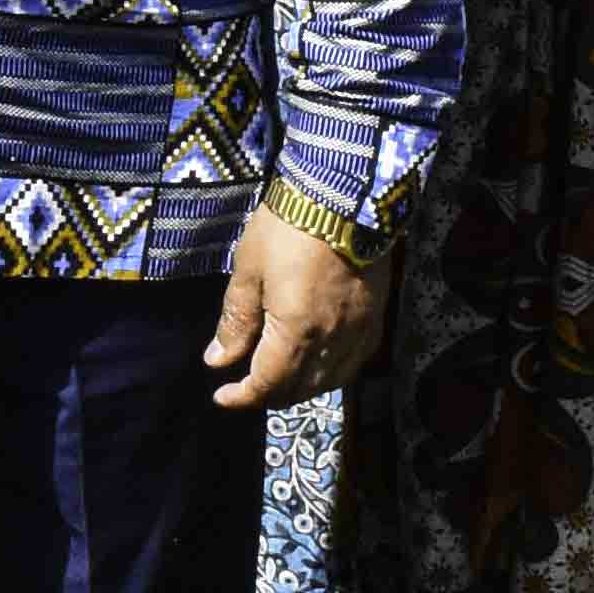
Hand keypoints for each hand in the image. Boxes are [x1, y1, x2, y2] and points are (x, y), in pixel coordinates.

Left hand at [208, 210, 383, 411]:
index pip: (268, 385)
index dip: (242, 397)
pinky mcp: (375, 317)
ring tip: (278, 378)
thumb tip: (218, 361)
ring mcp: (359, 332)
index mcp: (296, 334)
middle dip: (269, 395)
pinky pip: (354, 361)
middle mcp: (332, 343)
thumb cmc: (287, 229)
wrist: (344, 196)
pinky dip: (331, 372)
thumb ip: (236, 322)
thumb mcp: (249, 272)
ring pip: (330, 381)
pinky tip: (319, 362)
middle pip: (300, 390)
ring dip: (301, 389)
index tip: (221, 396)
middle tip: (245, 387)